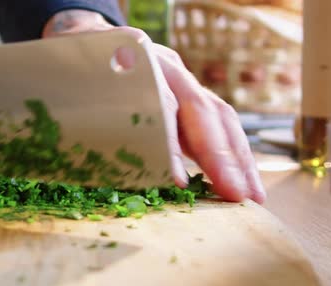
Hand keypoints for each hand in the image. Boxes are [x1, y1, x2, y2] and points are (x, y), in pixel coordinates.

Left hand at [43, 10, 265, 203]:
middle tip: (236, 194)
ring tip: (253, 195)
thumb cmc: (82, 76)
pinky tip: (243, 181)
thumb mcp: (77, 90)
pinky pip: (219, 125)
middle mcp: (167, 67)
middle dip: (222, 155)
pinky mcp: (190, 97)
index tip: (178, 180)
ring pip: (220, 116)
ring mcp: (182, 80)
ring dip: (239, 158)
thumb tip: (142, 172)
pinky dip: (233, 154)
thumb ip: (96, 119)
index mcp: (136, 61)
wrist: (89, 44)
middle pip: (201, 108)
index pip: (161, 100)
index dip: (170, 141)